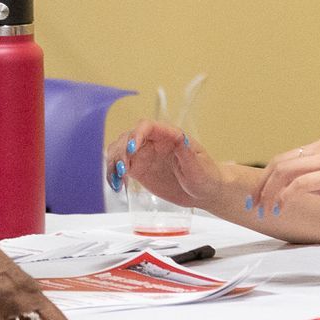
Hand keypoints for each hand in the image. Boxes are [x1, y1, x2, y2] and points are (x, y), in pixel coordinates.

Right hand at [106, 121, 229, 212]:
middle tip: (123, 169)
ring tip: (117, 178)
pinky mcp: (139, 169)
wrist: (205, 192)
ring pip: (120, 150)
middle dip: (121, 151)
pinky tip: (116, 183)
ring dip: (113, 162)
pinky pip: (120, 167)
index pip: (147, 126)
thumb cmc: (206, 176)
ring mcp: (145, 155)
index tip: (132, 149)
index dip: (136, 134)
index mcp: (170, 136)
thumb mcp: (199, 167)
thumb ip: (187, 153)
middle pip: (128, 137)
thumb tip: (179, 137)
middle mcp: (154, 142)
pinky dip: (113, 173)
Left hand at [250, 138, 319, 218]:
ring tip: (265, 209)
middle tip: (255, 204)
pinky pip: (302, 183)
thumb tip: (293, 191)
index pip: (284, 159)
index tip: (258, 197)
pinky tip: (282, 207)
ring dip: (270, 191)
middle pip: (279, 162)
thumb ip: (316, 182)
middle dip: (262, 185)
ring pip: (286, 171)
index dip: (265, 178)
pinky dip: (286, 196)